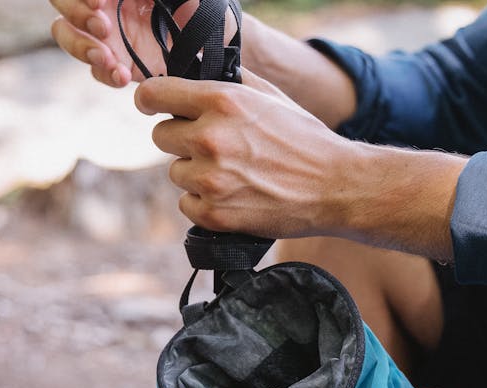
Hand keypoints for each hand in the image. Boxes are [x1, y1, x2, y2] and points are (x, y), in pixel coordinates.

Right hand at [50, 0, 237, 86]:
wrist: (217, 43)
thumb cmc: (198, 7)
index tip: (101, 1)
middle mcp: (103, 7)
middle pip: (62, 6)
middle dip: (76, 15)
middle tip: (104, 28)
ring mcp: (106, 36)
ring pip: (68, 37)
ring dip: (81, 47)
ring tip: (107, 59)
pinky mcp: (117, 65)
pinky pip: (96, 70)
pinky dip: (104, 73)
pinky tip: (122, 76)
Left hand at [135, 70, 359, 238]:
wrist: (334, 187)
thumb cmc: (304, 138)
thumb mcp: (269, 96)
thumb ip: (227, 82)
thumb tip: (194, 73)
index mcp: (221, 101)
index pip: (152, 94)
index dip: (151, 101)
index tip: (156, 107)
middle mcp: (210, 138)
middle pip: (160, 136)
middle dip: (182, 140)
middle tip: (215, 147)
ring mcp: (211, 179)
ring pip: (175, 172)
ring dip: (196, 174)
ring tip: (233, 174)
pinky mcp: (215, 214)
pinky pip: (186, 205)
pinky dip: (204, 204)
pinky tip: (234, 196)